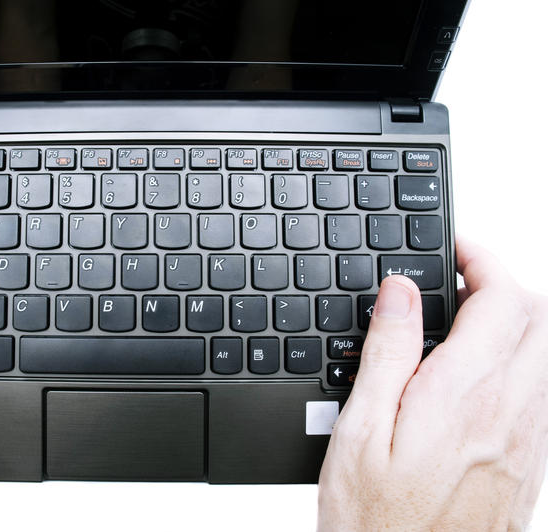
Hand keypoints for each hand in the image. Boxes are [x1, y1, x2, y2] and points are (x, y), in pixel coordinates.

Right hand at [318, 238, 547, 530]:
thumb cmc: (376, 519)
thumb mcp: (361, 429)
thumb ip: (389, 353)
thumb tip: (402, 293)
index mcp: (464, 395)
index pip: (502, 299)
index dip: (482, 258)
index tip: (456, 248)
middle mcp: (510, 413)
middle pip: (538, 317)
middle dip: (503, 281)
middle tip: (457, 279)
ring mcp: (527, 440)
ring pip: (546, 352)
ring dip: (515, 319)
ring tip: (463, 321)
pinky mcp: (529, 463)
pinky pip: (543, 391)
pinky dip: (521, 361)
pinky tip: (478, 375)